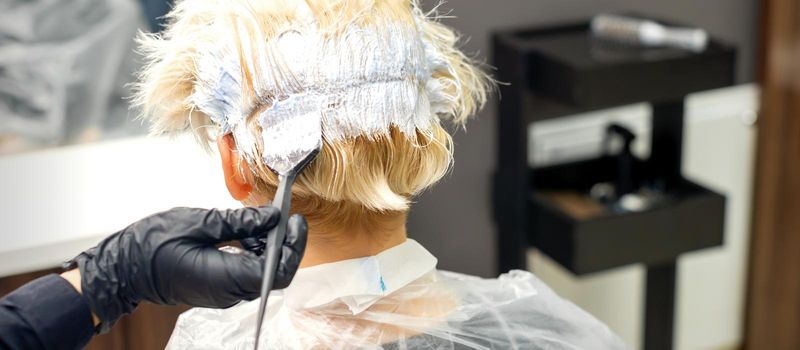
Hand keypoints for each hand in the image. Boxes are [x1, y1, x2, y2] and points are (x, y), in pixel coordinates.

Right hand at [64, 206, 306, 332]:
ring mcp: (224, 293)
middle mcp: (229, 293)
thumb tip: (270, 216)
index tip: (296, 220)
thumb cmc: (152, 245)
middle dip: (283, 242)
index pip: (278, 272)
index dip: (294, 247)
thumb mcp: (199, 223)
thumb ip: (239, 222)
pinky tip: (241, 231)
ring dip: (266, 244)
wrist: (122, 268)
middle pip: (274, 272)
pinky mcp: (219, 287)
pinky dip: (252, 250)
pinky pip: (247, 271)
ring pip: (262, 271)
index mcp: (226, 279)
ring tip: (253, 220)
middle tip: (280, 214)